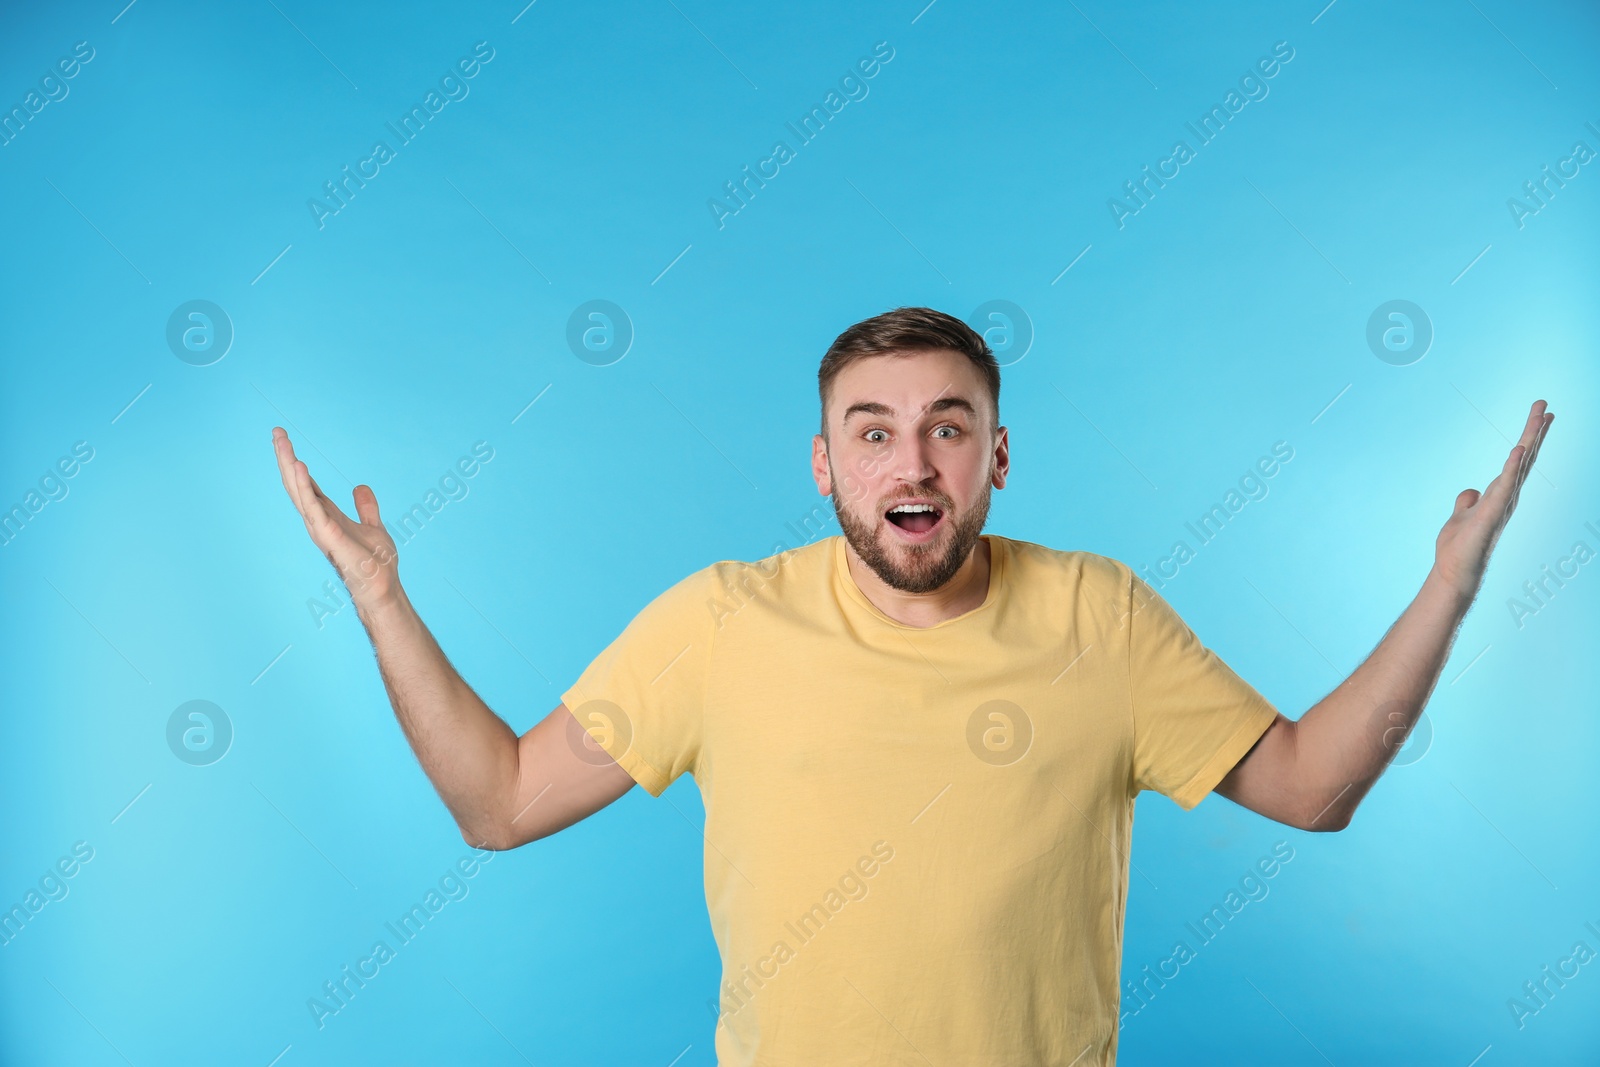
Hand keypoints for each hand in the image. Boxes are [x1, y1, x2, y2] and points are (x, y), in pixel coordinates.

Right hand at [272, 426, 400, 608]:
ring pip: (299, 492)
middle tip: (276, 431)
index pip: (307, 485)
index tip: (284, 440)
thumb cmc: (376, 565)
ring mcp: (321, 528)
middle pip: (297, 484)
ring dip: (289, 466)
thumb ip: (366, 507)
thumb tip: (360, 487)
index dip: (295, 463)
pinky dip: (305, 486)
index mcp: (327, 516)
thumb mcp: (373, 527)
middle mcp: (318, 521)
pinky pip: (313, 507)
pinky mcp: (329, 536)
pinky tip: (300, 466)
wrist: (382, 589)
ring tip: (281, 441)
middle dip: (285, 458)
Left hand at [1431, 399, 1552, 601]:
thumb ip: (1468, 501)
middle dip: (1535, 431)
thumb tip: (1471, 489)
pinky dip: (1512, 468)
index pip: (1518, 461)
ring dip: (1529, 440)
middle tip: (1545, 405)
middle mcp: (1506, 498)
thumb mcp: (1460, 516)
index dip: (1528, 438)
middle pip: (1524, 458)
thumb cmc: (1459, 549)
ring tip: (1541, 416)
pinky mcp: (1491, 514)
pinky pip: (1504, 486)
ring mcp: (1501, 505)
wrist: (1454, 574)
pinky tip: (1518, 450)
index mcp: (1499, 495)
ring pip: (1520, 466)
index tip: (1541, 416)